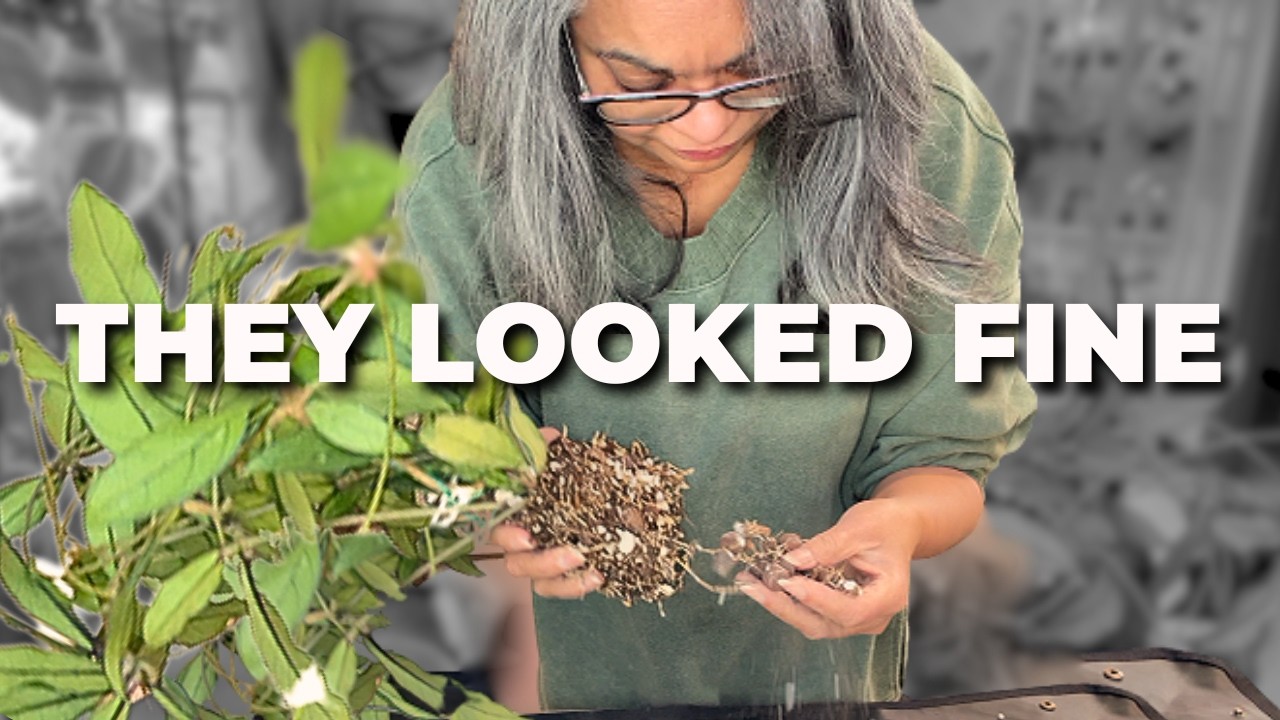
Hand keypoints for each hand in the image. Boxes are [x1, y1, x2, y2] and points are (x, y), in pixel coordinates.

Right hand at [489, 427, 604, 599]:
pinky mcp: (561, 573)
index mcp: (511, 515)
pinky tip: (598, 575)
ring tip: (590, 569)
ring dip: (564, 579)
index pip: (498, 530)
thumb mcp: (549, 457)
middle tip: (571, 554)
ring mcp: (539, 561)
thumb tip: (550, 438)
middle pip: (518, 563)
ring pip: (540, 583)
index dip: (509, 537)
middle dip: (543, 563)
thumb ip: (543, 448)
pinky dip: (578, 585)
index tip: (526, 536)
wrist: (573, 484)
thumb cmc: (553, 471)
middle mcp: (520, 543)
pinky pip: (562, 587)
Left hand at [736, 498, 921, 639]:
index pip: (849, 609)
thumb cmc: (886, 524)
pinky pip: (809, 611)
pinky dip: (785, 597)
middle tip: (751, 585)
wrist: (898, 528)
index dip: (816, 598)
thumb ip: (827, 546)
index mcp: (888, 597)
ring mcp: (855, 619)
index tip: (788, 580)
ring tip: (749, 580)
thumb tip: (792, 560)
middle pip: (823, 623)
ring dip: (778, 602)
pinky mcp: (839, 613)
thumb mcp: (859, 527)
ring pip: (811, 621)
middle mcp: (872, 617)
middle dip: (784, 605)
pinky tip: (762, 579)